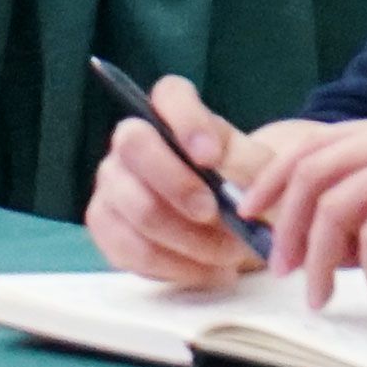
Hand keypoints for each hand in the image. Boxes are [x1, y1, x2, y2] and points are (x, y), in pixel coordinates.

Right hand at [83, 72, 269, 287]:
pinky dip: (176, 267)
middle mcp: (133, 140)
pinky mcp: (105, 225)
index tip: (211, 157)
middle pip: (134, 145)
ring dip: (188, 239)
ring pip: (136, 208)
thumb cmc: (248, 192)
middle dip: (178, 185)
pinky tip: (208, 271)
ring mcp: (112, 182)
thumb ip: (244, 162)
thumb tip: (215, 162)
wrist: (237, 231)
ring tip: (229, 255)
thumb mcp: (261, 174)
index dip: (185, 121)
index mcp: (175, 113)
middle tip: (216, 214)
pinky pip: (130, 249)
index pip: (169, 95)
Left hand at [238, 110, 366, 306]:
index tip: (249, 218)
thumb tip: (297, 241)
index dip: (272, 180)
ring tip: (324, 297)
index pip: (312, 145)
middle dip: (289, 228)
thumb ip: (358, 220)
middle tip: (284, 272)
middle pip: (315, 172)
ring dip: (323, 260)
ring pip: (339, 204)